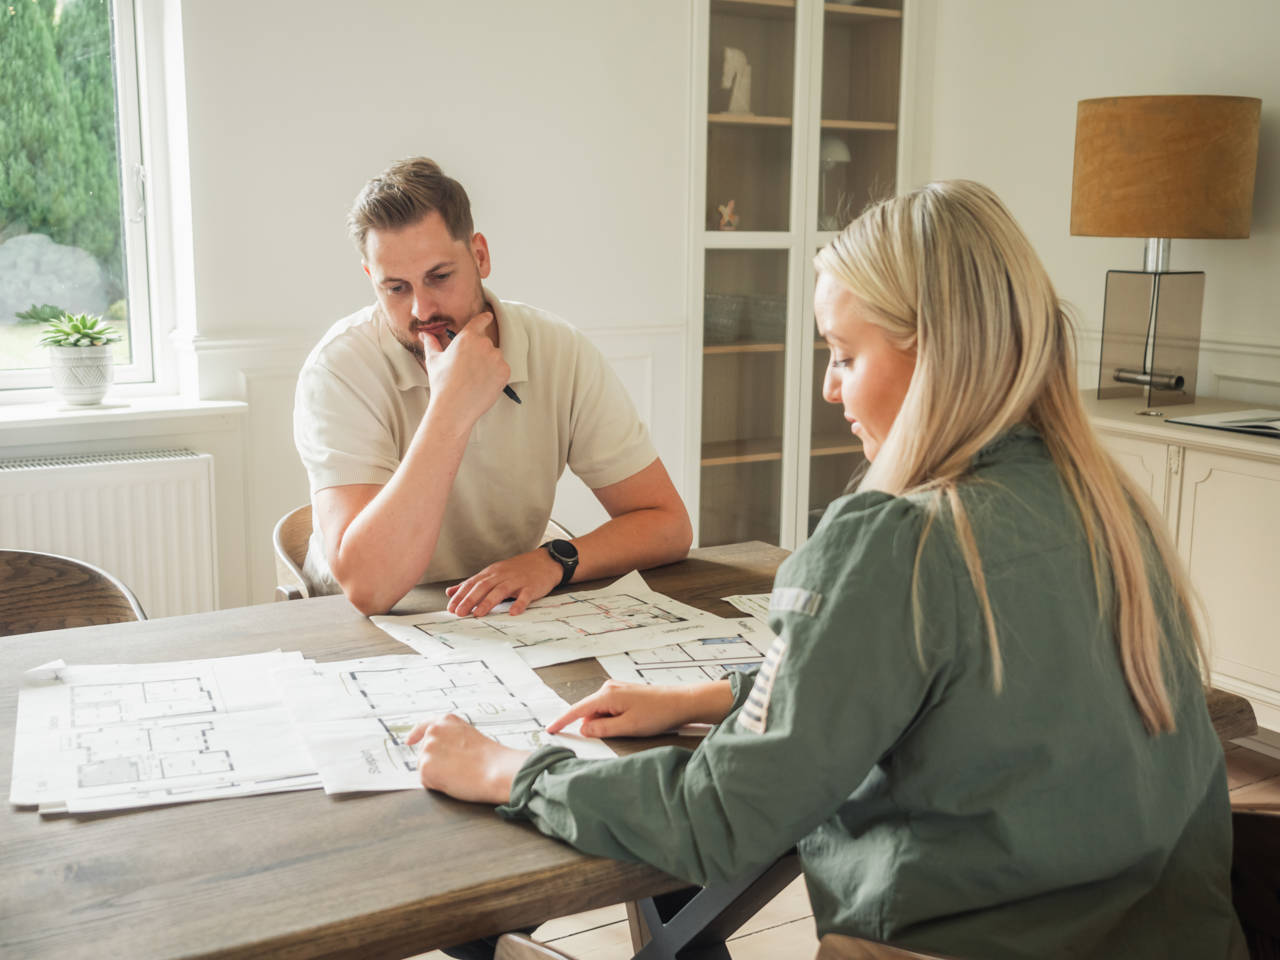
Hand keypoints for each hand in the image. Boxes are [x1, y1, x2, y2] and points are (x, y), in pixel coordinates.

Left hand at [407, 713, 530, 803]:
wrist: (496, 770)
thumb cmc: (490, 758)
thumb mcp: (469, 736)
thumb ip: (451, 738)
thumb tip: (440, 752)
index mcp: (446, 721)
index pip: (424, 726)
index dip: (415, 734)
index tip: (409, 741)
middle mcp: (433, 731)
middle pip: (424, 753)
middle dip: (435, 762)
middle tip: (458, 768)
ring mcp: (427, 749)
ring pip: (425, 768)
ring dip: (437, 775)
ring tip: (459, 773)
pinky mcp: (425, 767)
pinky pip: (427, 782)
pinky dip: (438, 786)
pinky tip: (453, 780)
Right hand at [422, 312, 509, 426]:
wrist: (454, 407)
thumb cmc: (441, 383)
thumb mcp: (433, 360)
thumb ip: (431, 344)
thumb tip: (424, 334)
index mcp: (467, 337)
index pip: (480, 321)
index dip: (484, 319)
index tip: (488, 317)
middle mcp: (484, 344)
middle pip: (486, 343)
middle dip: (480, 352)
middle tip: (468, 368)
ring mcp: (496, 358)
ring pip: (495, 357)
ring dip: (489, 364)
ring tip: (474, 378)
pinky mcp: (505, 372)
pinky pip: (502, 369)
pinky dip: (496, 375)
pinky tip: (482, 384)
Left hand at [445, 547, 561, 616]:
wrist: (544, 561)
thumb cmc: (517, 570)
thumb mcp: (492, 573)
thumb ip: (472, 583)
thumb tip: (451, 591)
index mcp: (491, 573)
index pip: (472, 584)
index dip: (461, 595)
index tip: (451, 608)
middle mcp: (502, 575)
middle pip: (483, 587)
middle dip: (470, 600)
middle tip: (460, 613)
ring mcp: (517, 580)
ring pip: (500, 591)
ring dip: (488, 602)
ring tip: (478, 614)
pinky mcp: (531, 587)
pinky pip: (525, 595)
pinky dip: (519, 603)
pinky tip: (513, 612)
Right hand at [546, 679, 733, 737]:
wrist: (681, 702)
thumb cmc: (658, 714)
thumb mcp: (627, 727)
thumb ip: (602, 729)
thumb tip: (584, 729)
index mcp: (607, 695)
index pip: (577, 711)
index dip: (563, 721)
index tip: (550, 730)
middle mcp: (608, 688)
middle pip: (589, 713)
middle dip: (596, 727)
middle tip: (621, 732)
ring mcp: (616, 689)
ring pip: (600, 713)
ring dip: (608, 724)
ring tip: (632, 725)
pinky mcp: (624, 694)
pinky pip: (609, 710)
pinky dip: (614, 719)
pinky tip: (632, 722)